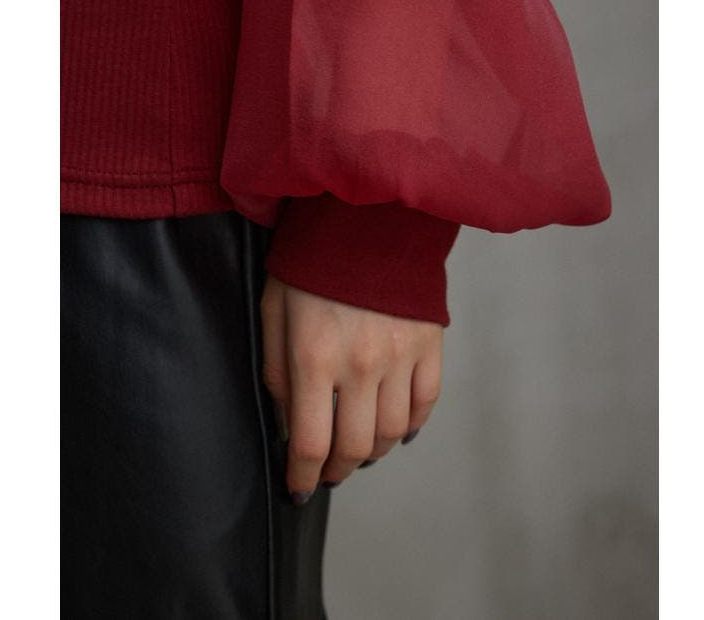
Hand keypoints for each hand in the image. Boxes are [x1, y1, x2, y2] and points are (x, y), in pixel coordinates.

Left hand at [260, 274, 443, 503]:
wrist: (366, 217)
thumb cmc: (311, 262)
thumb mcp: (274, 310)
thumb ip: (276, 369)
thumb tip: (287, 422)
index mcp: (314, 357)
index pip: (311, 442)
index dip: (302, 476)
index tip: (298, 487)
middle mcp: (361, 364)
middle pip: (355, 448)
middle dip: (337, 469)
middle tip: (327, 471)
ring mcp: (400, 355)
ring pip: (393, 432)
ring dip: (373, 451)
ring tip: (359, 447)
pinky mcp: (428, 343)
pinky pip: (426, 402)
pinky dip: (412, 424)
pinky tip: (397, 426)